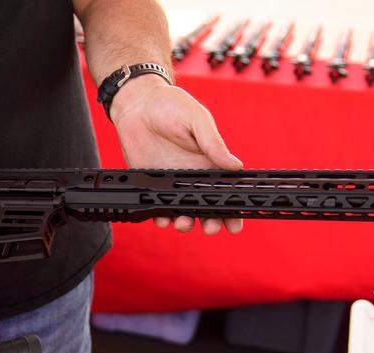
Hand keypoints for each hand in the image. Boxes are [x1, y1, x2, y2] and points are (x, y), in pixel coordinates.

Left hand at [111, 77, 243, 235]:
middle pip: (206, 208)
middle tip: (211, 227)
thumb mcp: (197, 120)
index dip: (232, 210)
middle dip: (211, 222)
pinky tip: (163, 219)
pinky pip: (158, 207)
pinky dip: (161, 217)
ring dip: (186, 223)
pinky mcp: (152, 185)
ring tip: (184, 223)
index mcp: (209, 163)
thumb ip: (214, 144)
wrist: (137, 104)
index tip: (236, 224)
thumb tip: (236, 166)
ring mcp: (172, 183)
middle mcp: (192, 177)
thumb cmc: (171, 105)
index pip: (225, 191)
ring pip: (183, 212)